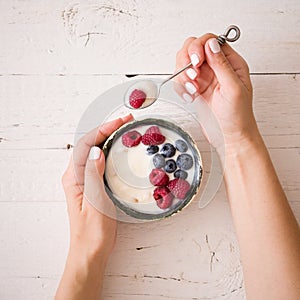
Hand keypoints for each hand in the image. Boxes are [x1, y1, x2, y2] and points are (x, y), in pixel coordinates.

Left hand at [55, 114, 132, 299]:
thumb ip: (93, 176)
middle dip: (107, 129)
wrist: (91, 251)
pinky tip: (121, 151)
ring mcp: (85, 180)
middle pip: (89, 144)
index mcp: (74, 177)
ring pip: (95, 151)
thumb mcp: (95, 203)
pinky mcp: (93, 185)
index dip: (102, 130)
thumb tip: (97, 151)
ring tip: (126, 131)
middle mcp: (77, 175)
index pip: (85, 144)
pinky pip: (101, 162)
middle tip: (126, 122)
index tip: (120, 122)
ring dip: (109, 138)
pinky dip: (111, 151)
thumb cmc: (92, 232)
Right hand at [175, 34, 258, 151]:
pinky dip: (181, 87)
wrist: (230, 135)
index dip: (199, 47)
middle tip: (192, 77)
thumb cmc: (238, 116)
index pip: (210, 41)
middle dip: (188, 60)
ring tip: (192, 89)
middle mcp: (216, 67)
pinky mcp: (196, 88)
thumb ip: (222, 65)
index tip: (196, 62)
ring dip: (183, 75)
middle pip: (193, 48)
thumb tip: (212, 44)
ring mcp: (205, 77)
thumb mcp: (233, 88)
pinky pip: (181, 79)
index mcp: (231, 63)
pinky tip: (190, 96)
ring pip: (184, 63)